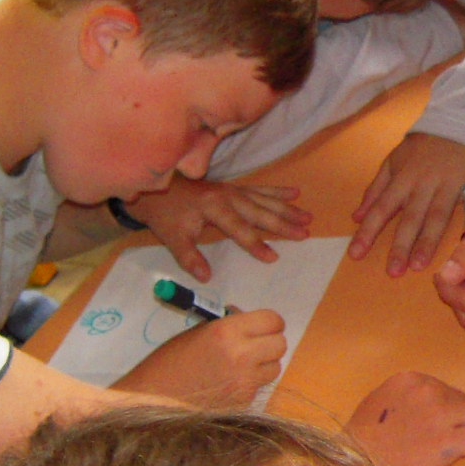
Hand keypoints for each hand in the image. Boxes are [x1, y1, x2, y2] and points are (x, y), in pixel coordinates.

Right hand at [115, 309, 286, 405]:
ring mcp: (245, 383)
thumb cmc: (169, 362)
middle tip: (254, 344)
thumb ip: (227, 324)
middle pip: (280, 344)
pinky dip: (251, 383)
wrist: (154, 401)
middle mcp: (242, 356)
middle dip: (270, 342)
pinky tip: (229, 383)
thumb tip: (247, 319)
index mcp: (227, 332)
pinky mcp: (244, 403)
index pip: (272, 320)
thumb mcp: (197, 332)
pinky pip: (260, 387)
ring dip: (264, 364)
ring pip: (275, 368)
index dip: (269, 322)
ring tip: (241, 364)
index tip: (261, 326)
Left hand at [124, 178, 309, 281]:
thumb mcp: (172, 238)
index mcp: (214, 207)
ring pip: (265, 200)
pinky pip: (260, 189)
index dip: (256, 244)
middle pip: (260, 212)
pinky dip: (277, 192)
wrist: (157, 188)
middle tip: (304, 233)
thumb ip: (189, 258)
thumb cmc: (165, 215)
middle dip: (283, 224)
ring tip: (308, 216)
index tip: (273, 257)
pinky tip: (295, 193)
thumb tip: (205, 277)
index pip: (239, 229)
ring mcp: (233, 190)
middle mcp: (228, 196)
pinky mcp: (234, 188)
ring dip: (287, 209)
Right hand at [347, 371, 464, 465]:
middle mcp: (427, 391)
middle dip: (455, 418)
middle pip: (463, 399)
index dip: (440, 406)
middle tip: (440, 437)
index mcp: (408, 379)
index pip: (443, 386)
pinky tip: (459, 454)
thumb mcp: (377, 403)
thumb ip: (404, 396)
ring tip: (455, 444)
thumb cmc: (361, 442)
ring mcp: (440, 414)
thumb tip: (424, 401)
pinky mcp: (449, 441)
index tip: (429, 423)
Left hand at [351, 135, 464, 275]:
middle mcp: (424, 185)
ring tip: (418, 266)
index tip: (355, 255)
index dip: (368, 232)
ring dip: (427, 242)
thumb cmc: (424, 146)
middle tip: (392, 272)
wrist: (462, 122)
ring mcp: (450, 186)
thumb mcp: (394, 161)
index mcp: (403, 179)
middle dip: (400, 245)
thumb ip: (376, 190)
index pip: (382, 209)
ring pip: (437, 217)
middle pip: (410, 218)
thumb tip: (356, 217)